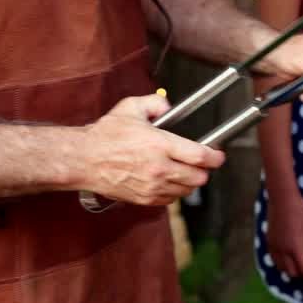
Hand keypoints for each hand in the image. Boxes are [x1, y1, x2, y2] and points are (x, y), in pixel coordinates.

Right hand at [79, 94, 225, 205]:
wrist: (82, 159)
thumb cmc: (105, 134)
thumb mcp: (131, 108)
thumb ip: (156, 103)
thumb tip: (170, 108)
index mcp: (159, 145)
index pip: (200, 156)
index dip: (215, 157)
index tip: (219, 155)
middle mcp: (158, 168)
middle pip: (198, 177)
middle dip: (204, 170)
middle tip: (201, 162)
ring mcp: (151, 186)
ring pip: (186, 190)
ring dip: (190, 181)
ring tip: (185, 170)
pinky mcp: (144, 199)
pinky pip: (170, 199)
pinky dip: (175, 191)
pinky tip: (169, 180)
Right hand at [266, 187, 302, 279]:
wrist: (282, 199)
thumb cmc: (300, 212)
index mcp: (294, 249)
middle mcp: (282, 252)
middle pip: (293, 273)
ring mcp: (273, 248)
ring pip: (283, 269)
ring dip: (294, 270)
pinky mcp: (269, 244)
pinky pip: (276, 261)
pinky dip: (284, 264)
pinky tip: (291, 257)